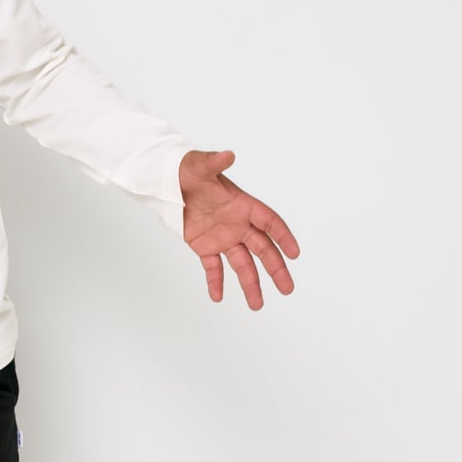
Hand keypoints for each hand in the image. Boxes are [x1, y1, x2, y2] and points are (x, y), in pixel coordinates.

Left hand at [178, 149, 299, 309]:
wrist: (167, 183)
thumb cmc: (186, 171)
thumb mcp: (199, 166)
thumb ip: (214, 163)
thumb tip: (228, 155)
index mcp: (243, 205)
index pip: (270, 222)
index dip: (283, 237)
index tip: (295, 254)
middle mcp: (238, 224)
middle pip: (263, 249)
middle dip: (276, 269)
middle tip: (287, 289)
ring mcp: (223, 237)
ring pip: (243, 264)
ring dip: (250, 284)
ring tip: (257, 306)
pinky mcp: (205, 247)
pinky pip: (213, 268)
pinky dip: (215, 282)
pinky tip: (218, 297)